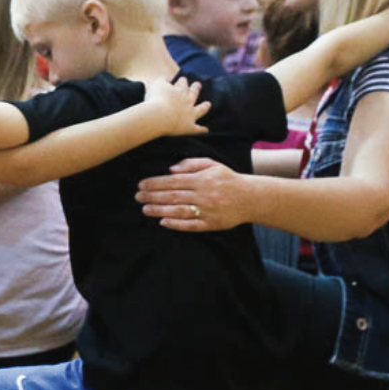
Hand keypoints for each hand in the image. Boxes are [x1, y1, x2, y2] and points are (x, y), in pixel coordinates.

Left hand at [135, 158, 251, 231]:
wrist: (251, 198)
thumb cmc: (228, 179)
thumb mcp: (212, 165)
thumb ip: (191, 164)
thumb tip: (171, 169)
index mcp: (202, 180)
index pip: (173, 181)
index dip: (155, 184)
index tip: (141, 185)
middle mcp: (203, 195)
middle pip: (172, 196)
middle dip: (152, 197)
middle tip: (137, 197)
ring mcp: (207, 211)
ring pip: (179, 211)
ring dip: (159, 211)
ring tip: (145, 209)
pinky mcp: (211, 224)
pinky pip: (191, 225)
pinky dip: (176, 224)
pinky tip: (163, 222)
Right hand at [140, 76, 211, 135]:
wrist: (158, 116)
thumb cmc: (155, 99)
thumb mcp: (156, 84)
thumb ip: (163, 79)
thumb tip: (168, 78)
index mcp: (179, 91)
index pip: (182, 84)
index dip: (183, 81)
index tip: (183, 79)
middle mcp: (187, 102)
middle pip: (193, 94)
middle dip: (195, 89)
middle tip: (198, 84)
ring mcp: (190, 115)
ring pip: (200, 109)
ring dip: (204, 107)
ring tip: (208, 104)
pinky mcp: (189, 127)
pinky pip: (197, 129)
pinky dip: (202, 130)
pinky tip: (206, 130)